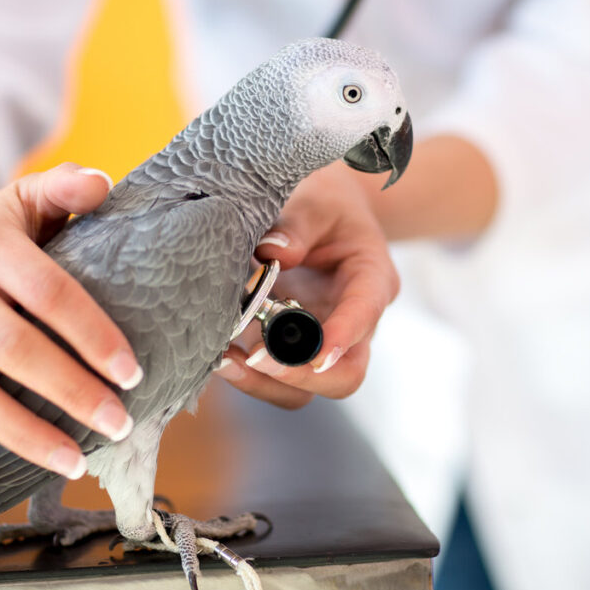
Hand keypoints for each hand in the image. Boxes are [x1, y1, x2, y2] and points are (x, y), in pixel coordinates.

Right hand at [0, 163, 140, 498]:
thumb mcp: (24, 197)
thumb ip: (65, 188)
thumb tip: (105, 183)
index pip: (49, 294)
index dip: (93, 335)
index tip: (133, 374)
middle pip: (14, 351)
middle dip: (72, 393)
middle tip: (120, 423)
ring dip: (23, 435)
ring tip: (75, 461)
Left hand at [215, 162, 399, 408]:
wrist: (322, 210)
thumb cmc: (324, 203)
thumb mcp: (317, 201)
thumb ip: (297, 223)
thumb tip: (272, 253)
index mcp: (371, 279)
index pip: (366, 313)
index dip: (344, 335)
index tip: (316, 351)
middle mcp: (352, 321)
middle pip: (345, 374)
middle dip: (301, 373)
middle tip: (256, 357)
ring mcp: (320, 340)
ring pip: (306, 388)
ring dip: (265, 382)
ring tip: (224, 360)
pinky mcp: (288, 347)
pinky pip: (274, 377)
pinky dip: (247, 374)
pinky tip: (218, 355)